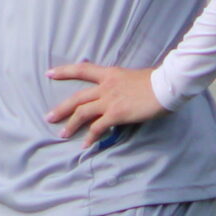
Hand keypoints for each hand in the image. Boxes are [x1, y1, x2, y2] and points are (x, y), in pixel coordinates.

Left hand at [45, 62, 164, 143]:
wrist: (166, 85)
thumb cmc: (157, 80)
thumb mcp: (134, 76)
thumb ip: (123, 83)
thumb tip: (122, 92)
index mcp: (110, 74)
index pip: (82, 70)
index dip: (64, 71)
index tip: (50, 73)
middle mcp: (106, 86)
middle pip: (77, 97)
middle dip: (61, 108)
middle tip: (49, 117)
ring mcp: (110, 100)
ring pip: (82, 113)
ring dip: (70, 125)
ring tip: (62, 134)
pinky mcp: (116, 114)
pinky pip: (98, 127)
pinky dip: (90, 137)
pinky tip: (85, 145)